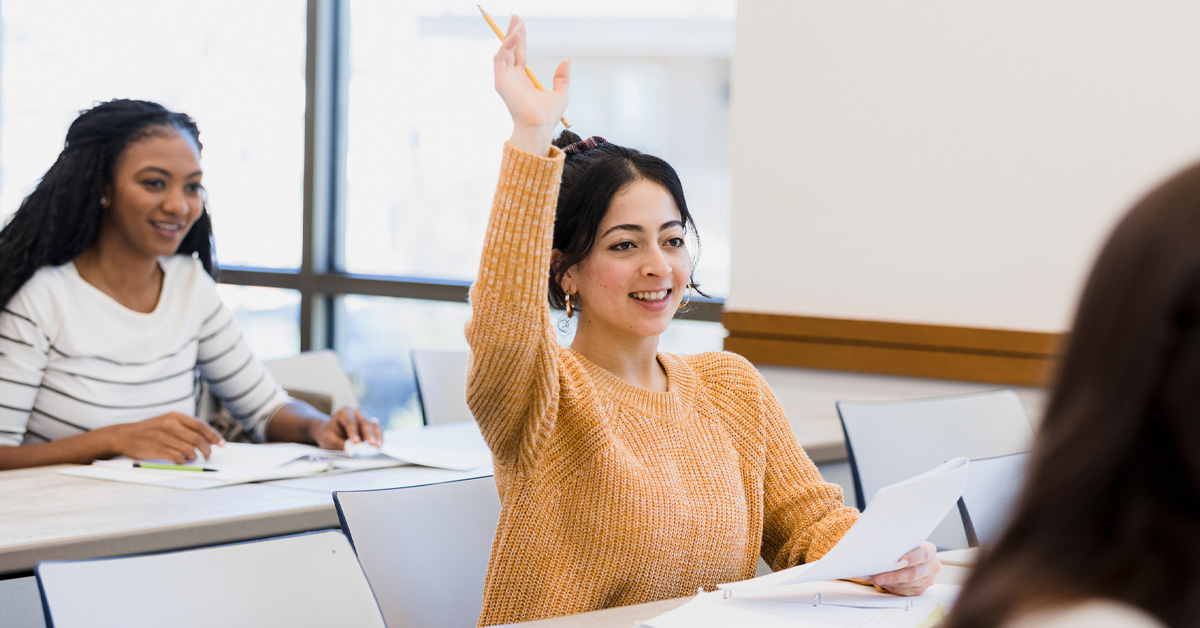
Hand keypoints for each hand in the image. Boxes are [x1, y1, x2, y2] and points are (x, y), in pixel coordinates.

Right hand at [106, 412, 224, 462]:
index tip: (221, 444)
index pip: (200, 426)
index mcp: (175, 416)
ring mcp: (163, 438)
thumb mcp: (167, 421)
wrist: (125, 436)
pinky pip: (178, 458)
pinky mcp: (157, 450)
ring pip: (189, 450)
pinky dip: (183, 461)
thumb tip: (210, 438)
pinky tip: (181, 460)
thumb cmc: (151, 429)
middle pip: (197, 439)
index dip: (213, 436)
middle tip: (209, 455)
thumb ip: (186, 427)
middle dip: (207, 449)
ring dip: (195, 457)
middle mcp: (170, 425)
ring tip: (193, 458)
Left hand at [312, 407, 382, 449]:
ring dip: (377, 435)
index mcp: (344, 413)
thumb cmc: (329, 434)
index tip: (356, 441)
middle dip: (368, 433)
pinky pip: (377, 430)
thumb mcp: (329, 439)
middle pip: (364, 421)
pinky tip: (379, 445)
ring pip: (374, 424)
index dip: (353, 431)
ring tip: (377, 445)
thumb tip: (351, 449)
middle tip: (370, 443)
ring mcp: (365, 418)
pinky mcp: (370, 426)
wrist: (331, 432)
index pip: (350, 421)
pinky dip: (379, 437)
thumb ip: (340, 443)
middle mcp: (356, 413)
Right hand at [493, 15, 569, 152]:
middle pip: (510, 49)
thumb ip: (562, 76)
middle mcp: (512, 78)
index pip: (519, 54)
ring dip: (509, 36)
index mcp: (523, 81)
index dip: (520, 39)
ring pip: (504, 51)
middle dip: (512, 32)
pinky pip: (500, 58)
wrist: (539, 125)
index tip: (521, 24)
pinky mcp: (500, 81)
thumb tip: (567, 59)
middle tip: (515, 16)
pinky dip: (506, 45)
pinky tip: (515, 36)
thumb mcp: (560, 92)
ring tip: (518, 23)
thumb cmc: (549, 115)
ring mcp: (505, 79)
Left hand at [867, 542, 939, 595]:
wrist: (912, 556)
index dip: (912, 558)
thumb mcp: (904, 543)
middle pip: (914, 573)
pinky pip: (905, 592)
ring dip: (889, 583)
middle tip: (879, 576)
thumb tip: (878, 552)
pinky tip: (882, 582)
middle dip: (894, 576)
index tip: (899, 561)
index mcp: (930, 551)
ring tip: (875, 579)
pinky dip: (891, 587)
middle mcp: (932, 566)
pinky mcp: (920, 589)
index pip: (923, 554)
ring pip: (908, 584)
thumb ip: (897, 546)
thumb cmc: (906, 548)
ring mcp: (928, 579)